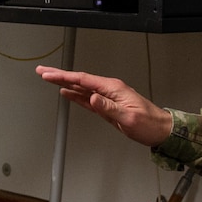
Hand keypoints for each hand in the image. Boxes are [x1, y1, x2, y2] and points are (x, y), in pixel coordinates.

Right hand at [36, 67, 172, 146]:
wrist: (160, 130)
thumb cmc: (148, 124)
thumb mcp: (128, 117)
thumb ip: (108, 107)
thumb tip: (91, 98)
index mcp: (113, 88)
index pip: (83, 80)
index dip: (64, 76)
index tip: (49, 74)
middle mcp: (109, 89)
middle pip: (79, 80)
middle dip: (59, 75)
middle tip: (42, 72)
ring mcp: (107, 97)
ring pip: (81, 87)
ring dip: (64, 83)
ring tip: (49, 79)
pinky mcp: (107, 106)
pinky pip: (87, 98)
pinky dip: (75, 95)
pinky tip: (67, 93)